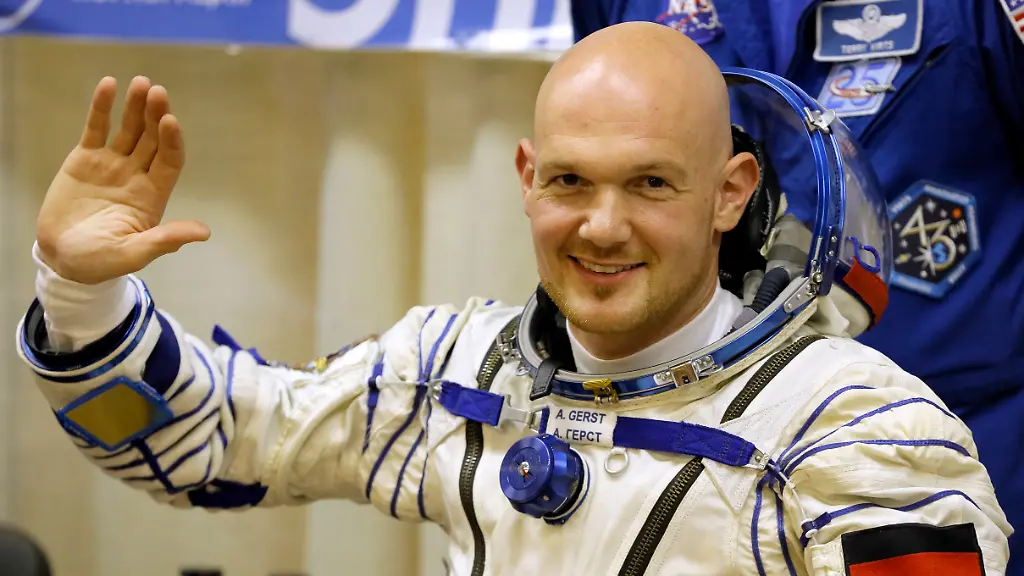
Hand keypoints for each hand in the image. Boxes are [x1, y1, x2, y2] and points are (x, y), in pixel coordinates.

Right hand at [36, 76, 209, 284]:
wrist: (62, 258)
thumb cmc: (102, 261)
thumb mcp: (134, 254)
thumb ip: (165, 240)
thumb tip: (204, 232)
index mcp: (153, 196)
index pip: (169, 161)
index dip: (171, 141)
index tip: (169, 121)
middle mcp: (137, 175)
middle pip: (152, 139)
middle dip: (156, 116)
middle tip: (157, 91)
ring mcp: (112, 164)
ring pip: (129, 129)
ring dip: (135, 107)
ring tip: (141, 83)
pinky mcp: (85, 159)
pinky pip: (96, 128)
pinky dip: (102, 108)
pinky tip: (109, 85)